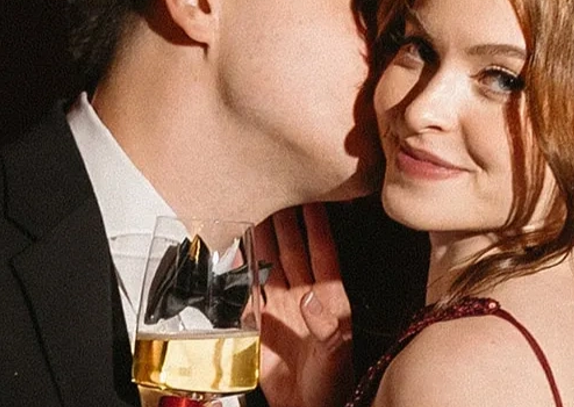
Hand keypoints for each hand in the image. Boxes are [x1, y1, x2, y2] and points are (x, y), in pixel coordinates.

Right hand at [255, 204, 353, 406]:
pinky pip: (246, 291)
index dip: (316, 224)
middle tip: (275, 189)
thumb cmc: (332, 384)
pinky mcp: (258, 325)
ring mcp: (280, 309)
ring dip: (261, 239)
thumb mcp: (338, 355)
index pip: (322, 252)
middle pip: (291, 249)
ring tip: (254, 209)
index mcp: (329, 299)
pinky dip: (239, 272)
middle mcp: (302, 297)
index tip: (311, 197)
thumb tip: (311, 301)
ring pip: (268, 264)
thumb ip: (328, 327)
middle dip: (283, 219)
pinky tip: (234, 253)